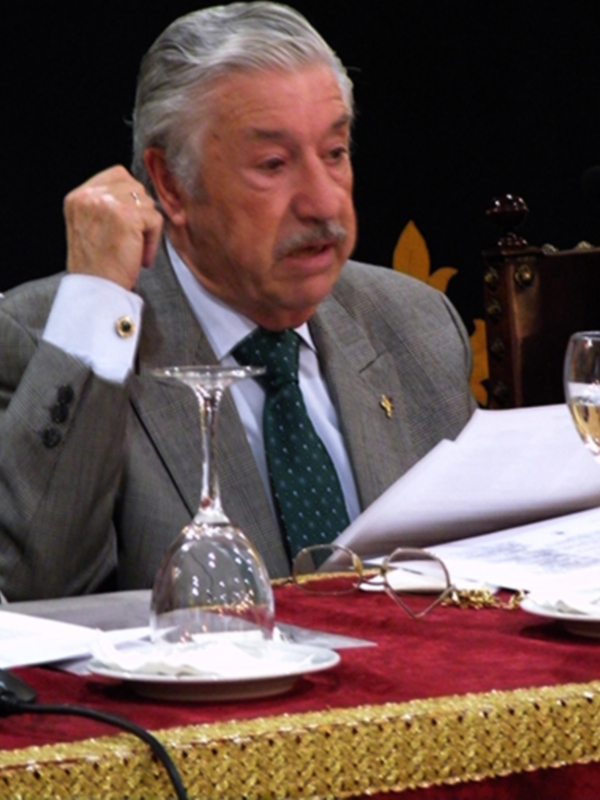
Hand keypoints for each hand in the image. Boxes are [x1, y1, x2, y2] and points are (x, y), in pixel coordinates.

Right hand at [63, 166, 163, 289]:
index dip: (130, 197)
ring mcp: (106, 203)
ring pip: (146, 203)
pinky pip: (154, 219)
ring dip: (147, 227)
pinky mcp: (126, 216)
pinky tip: (141, 257)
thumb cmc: (97, 265)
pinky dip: (153, 240)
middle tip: (134, 239)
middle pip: (135, 187)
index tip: (131, 221)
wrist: (96, 289)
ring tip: (135, 249)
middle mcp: (89, 195)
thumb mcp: (91, 226)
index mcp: (78, 196)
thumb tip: (138, 194)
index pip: (117, 175)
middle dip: (140, 213)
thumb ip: (106, 205)